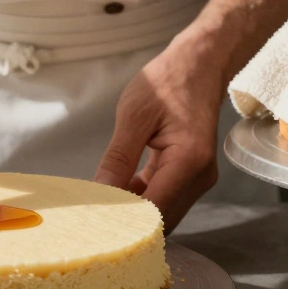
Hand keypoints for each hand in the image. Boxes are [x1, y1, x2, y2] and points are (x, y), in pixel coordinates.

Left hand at [94, 42, 224, 232]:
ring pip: (162, 212)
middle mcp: (199, 177)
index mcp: (189, 161)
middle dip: (126, 221)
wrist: (200, 65)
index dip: (123, 222)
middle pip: (160, 217)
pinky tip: (117, 190)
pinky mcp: (191, 175)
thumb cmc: (168, 82)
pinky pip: (164, 197)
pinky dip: (141, 198)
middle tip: (88, 218)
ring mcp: (198, 178)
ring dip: (132, 211)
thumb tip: (100, 194)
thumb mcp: (134, 116)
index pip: (153, 209)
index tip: (91, 223)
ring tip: (97, 205)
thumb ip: (118, 159)